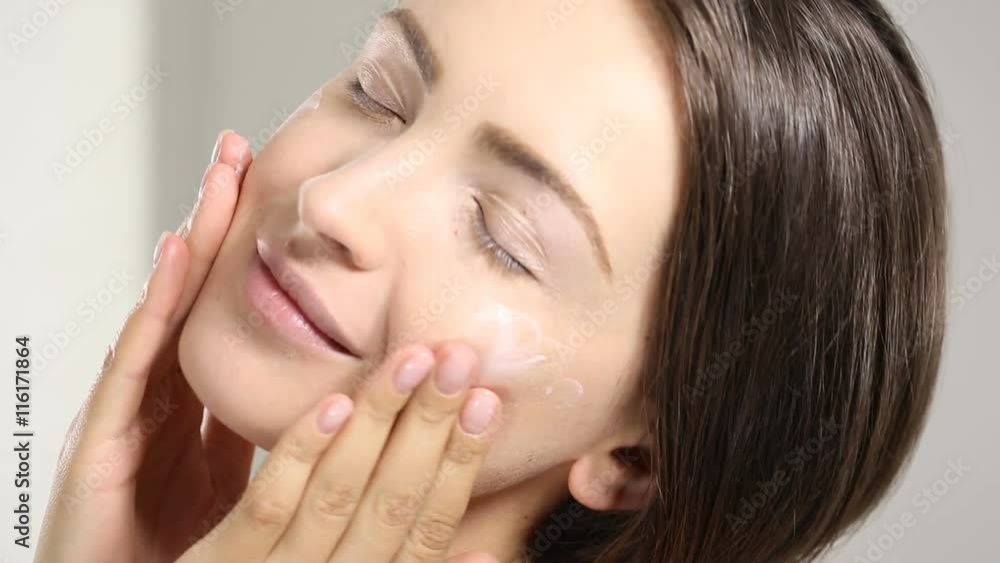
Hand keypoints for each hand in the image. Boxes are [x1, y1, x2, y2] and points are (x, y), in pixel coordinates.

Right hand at [35, 131, 254, 562]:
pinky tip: (180, 256)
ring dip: (194, 244)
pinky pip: (132, 370)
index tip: (280, 198)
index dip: (247, 260)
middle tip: (241, 153)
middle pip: (195, 301)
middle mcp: (161, 407)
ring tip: (217, 175)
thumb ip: (280, 446)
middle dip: (218, 228)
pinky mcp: (95, 448)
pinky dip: (156, 311)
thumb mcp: (242, 492)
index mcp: (200, 418)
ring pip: (166, 315)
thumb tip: (350, 409)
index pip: (226, 321)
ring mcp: (125, 419)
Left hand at [176, 342, 503, 562]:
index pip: (428, 528)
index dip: (464, 465)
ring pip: (338, 494)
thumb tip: (485, 553)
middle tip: (459, 358)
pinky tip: (335, 404)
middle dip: (433, 425)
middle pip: (393, 503)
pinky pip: (267, 507)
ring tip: (413, 361)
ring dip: (382, 423)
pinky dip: (305, 453)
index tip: (488, 403)